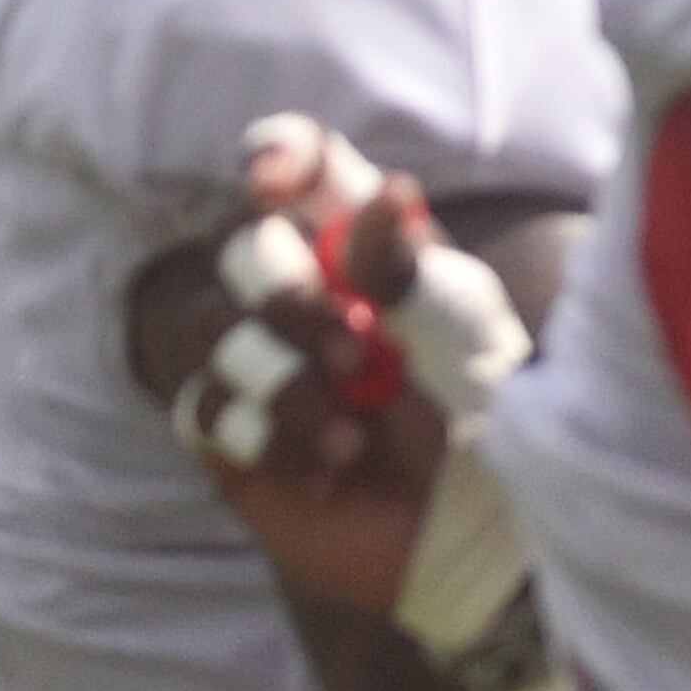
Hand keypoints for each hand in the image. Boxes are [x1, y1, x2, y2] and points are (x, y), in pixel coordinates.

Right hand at [125, 119, 457, 614]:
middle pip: (237, 245)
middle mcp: (302, 292)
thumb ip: (413, 270)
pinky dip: (264, 438)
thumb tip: (385, 192)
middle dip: (285, 297)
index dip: (276, 155)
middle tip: (354, 355)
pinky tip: (326, 473)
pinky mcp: (234, 437)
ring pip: (211, 331)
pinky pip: (205, 411)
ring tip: (353, 438)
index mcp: (363, 246)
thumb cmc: (485, 421)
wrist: (476, 535)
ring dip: (282, 382)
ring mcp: (260, 363)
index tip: (271, 182)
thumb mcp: (464, 338)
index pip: (302, 169)